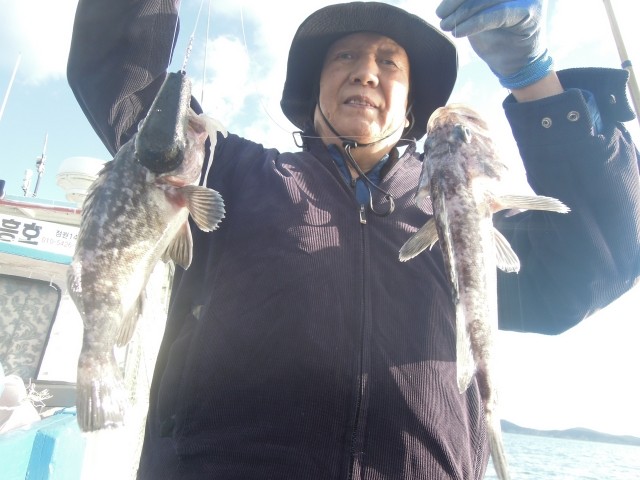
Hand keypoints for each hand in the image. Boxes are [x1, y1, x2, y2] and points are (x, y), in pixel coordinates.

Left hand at [436, 0, 552, 89]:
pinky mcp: (529, 11)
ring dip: (461, 13)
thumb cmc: (496, 36)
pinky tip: (458, 32)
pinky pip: (497, 14)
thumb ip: (467, 3)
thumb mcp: (476, 15)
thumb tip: (446, 1)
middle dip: (456, 1)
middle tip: (440, 15)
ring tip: (446, 25)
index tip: (440, 9)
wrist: (517, 63)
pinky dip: (474, 23)